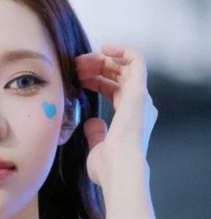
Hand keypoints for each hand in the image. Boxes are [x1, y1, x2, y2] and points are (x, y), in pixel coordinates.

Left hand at [76, 45, 157, 184]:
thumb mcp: (97, 148)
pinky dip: (122, 50)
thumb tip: (92, 123)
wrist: (119, 168)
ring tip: (83, 60)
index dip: (96, 81)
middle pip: (119, 76)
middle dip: (97, 68)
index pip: (115, 90)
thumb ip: (96, 134)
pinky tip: (103, 49)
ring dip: (103, 60)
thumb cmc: (108, 166)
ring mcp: (140, 97)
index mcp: (131, 119)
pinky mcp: (139, 90)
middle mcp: (139, 106)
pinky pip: (136, 60)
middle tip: (77, 66)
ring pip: (125, 66)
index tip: (78, 79)